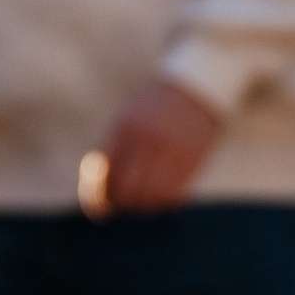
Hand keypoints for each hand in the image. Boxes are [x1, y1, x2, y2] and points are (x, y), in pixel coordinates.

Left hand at [92, 75, 219, 215]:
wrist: (196, 87)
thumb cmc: (154, 107)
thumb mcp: (127, 120)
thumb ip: (111, 151)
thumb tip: (98, 191)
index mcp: (126, 128)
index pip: (106, 174)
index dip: (99, 196)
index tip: (102, 204)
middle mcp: (148, 140)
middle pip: (127, 190)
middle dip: (122, 203)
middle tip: (123, 203)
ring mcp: (172, 151)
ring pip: (151, 197)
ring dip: (143, 207)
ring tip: (142, 201)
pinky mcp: (192, 161)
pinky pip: (173, 196)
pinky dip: (163, 203)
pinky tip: (161, 198)